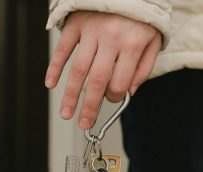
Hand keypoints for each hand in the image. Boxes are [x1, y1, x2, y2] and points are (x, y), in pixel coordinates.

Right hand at [45, 11, 160, 128]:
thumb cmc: (141, 16)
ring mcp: (90, 30)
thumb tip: (129, 92)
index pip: (119, 82)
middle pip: (96, 81)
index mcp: (131, 44)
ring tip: (66, 113)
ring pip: (77, 70)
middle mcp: (110, 38)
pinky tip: (50, 84)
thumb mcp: (152, 42)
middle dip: (89, 107)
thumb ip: (143, 69)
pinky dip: (54, 67)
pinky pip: (62, 49)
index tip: (111, 99)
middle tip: (83, 124)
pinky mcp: (76, 23)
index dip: (115, 97)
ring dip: (69, 95)